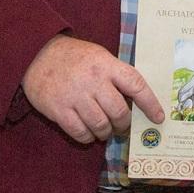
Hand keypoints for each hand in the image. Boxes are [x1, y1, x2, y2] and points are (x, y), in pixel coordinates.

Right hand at [23, 34, 161, 144]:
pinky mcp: (58, 109)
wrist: (34, 54)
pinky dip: (87, 137)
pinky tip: (87, 133)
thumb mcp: (98, 56)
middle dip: (123, 124)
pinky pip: (80, 133)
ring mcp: (75, 96)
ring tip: (104, 130)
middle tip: (121, 125)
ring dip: (106, 132)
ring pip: (101, 125)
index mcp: (106, 65)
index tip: (159, 118)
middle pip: (119, 112)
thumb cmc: (72, 57)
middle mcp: (93, 80)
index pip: (136, 85)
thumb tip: (135, 102)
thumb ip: (116, 75)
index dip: (150, 104)